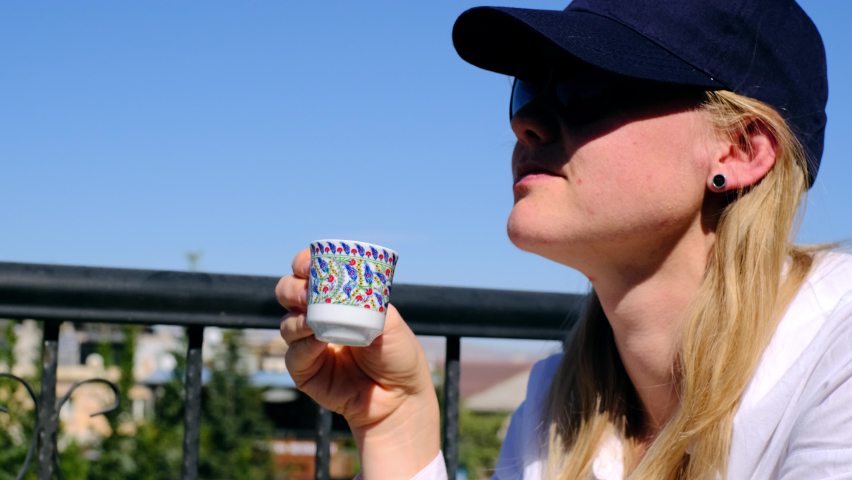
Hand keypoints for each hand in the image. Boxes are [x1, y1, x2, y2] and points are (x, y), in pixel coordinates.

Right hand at [278, 248, 439, 478]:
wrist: (400, 397)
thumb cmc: (397, 354)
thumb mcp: (389, 321)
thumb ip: (369, 301)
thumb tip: (350, 285)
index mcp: (336, 299)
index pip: (310, 274)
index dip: (303, 264)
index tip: (307, 264)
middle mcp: (318, 318)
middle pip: (287, 293)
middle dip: (292, 289)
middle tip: (306, 294)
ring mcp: (309, 344)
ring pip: (286, 324)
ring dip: (296, 319)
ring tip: (313, 322)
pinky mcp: (306, 371)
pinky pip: (294, 356)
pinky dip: (303, 347)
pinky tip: (318, 344)